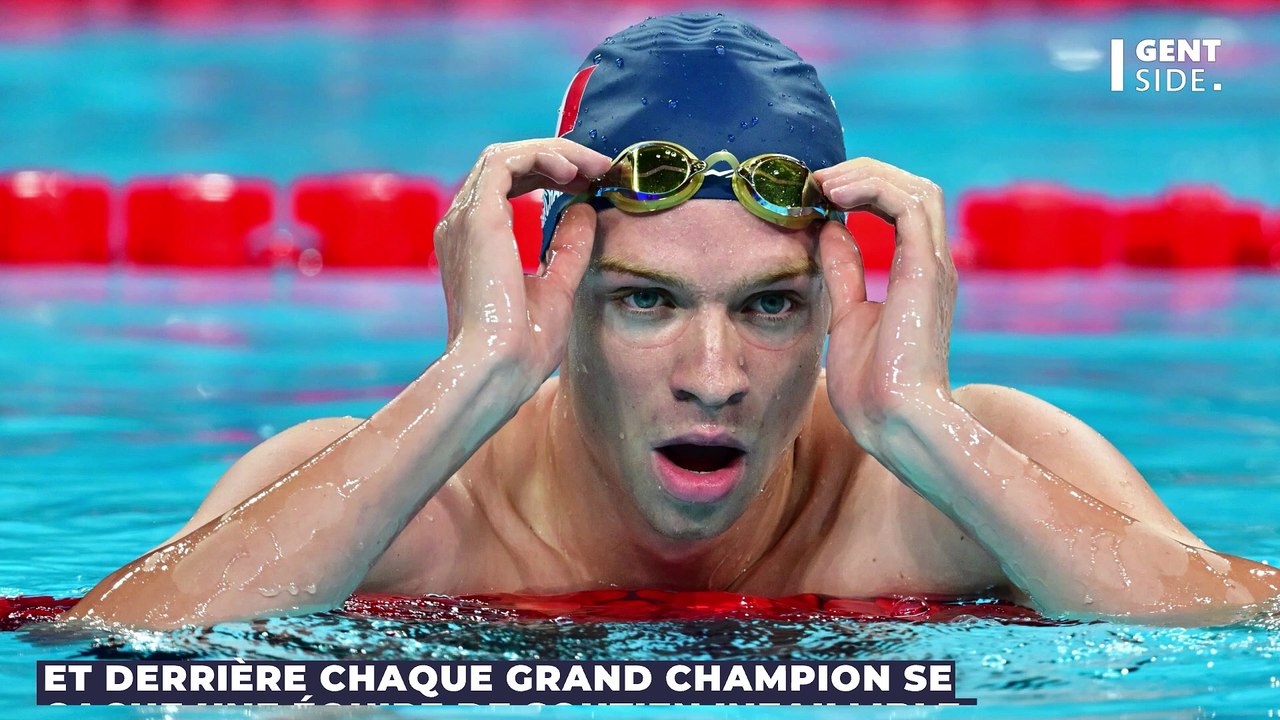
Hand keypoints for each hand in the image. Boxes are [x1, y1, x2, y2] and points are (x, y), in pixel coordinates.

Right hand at [434, 138, 611, 397]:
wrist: (497, 368)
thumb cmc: (522, 346)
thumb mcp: (558, 287)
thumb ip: (569, 247)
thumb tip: (585, 208)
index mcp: (476, 242)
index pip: (509, 185)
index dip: (551, 174)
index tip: (592, 182)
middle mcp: (462, 224)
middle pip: (508, 164)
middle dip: (557, 158)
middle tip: (600, 168)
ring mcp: (464, 218)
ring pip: (506, 155)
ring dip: (554, 152)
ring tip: (593, 166)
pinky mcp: (476, 217)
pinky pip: (505, 162)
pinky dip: (540, 157)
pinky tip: (572, 172)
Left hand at [810, 158, 957, 450]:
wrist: (897, 425)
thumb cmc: (874, 390)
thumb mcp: (846, 316)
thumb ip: (843, 271)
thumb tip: (827, 229)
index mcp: (918, 276)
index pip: (901, 207)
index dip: (862, 188)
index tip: (815, 193)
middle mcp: (933, 265)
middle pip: (912, 189)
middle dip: (864, 173)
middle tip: (816, 179)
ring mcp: (934, 267)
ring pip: (916, 188)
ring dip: (867, 175)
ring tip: (822, 182)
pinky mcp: (926, 272)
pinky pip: (909, 206)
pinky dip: (873, 188)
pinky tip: (835, 195)